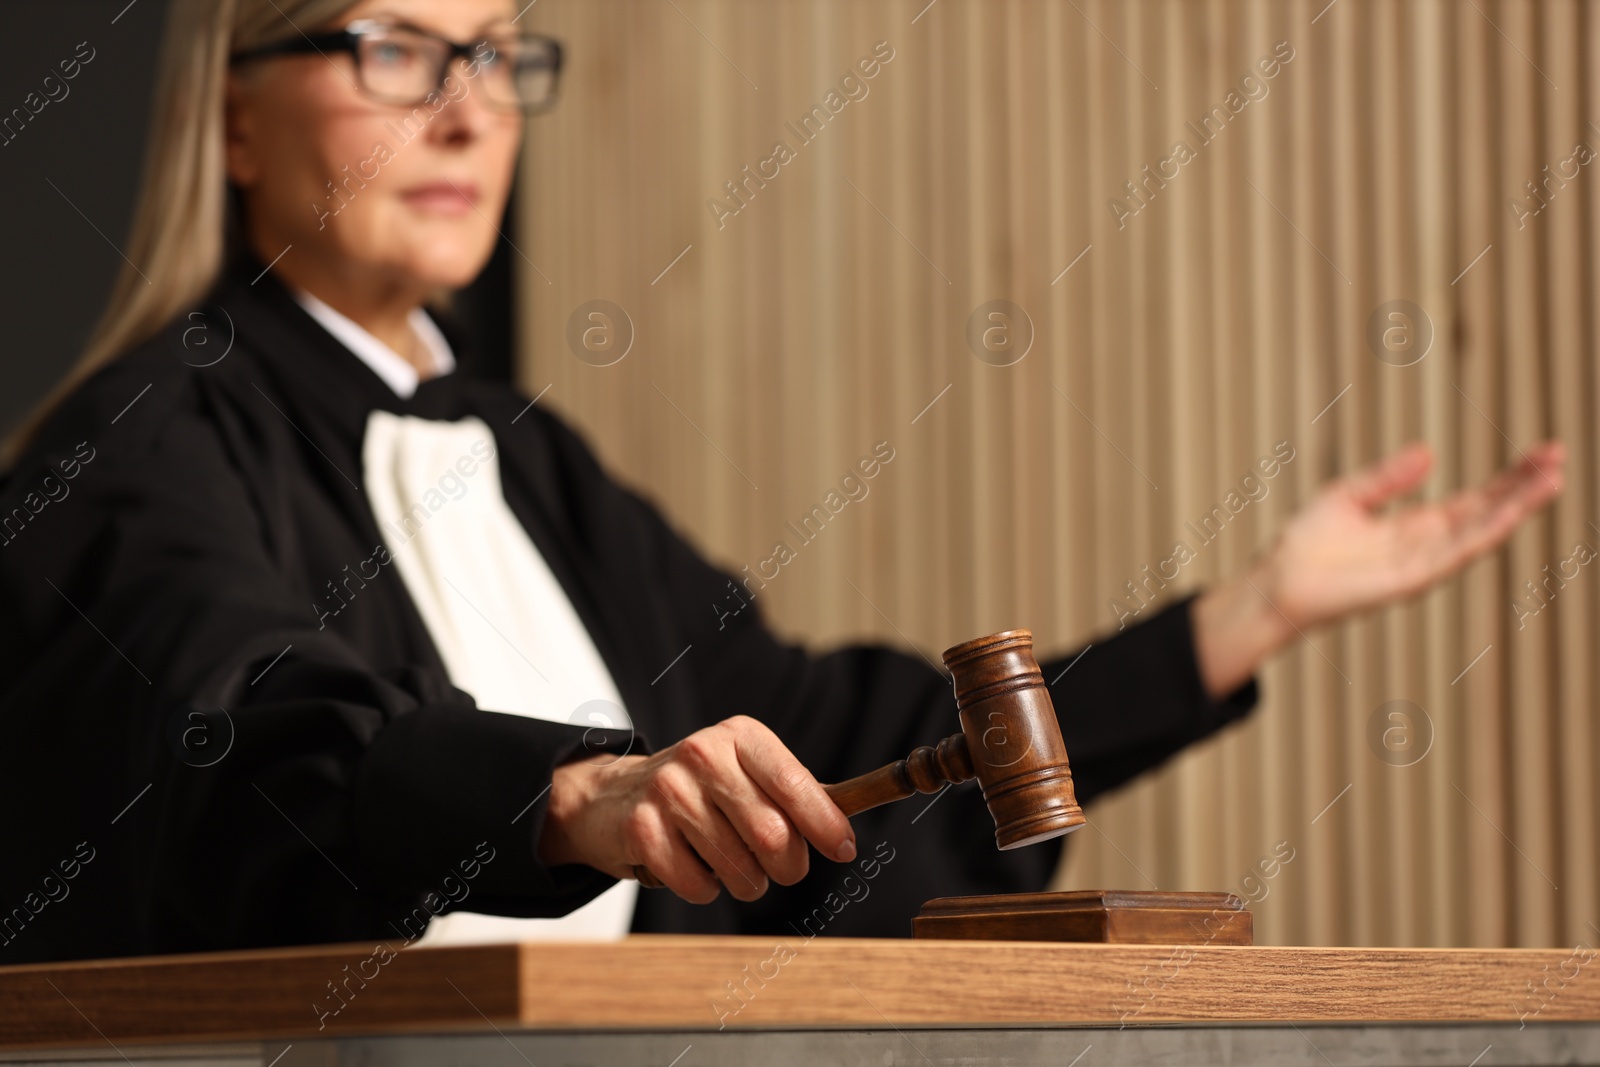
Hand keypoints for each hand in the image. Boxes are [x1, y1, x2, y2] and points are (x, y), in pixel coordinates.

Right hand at [537, 715, 856, 904]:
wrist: (612, 796)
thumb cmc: (700, 790)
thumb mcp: (747, 773)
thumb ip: (795, 796)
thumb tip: (846, 836)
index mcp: (740, 737)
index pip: (794, 784)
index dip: (825, 824)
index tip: (844, 850)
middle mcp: (703, 754)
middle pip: (772, 835)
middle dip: (787, 866)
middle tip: (780, 868)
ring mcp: (668, 790)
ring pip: (738, 868)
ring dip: (747, 882)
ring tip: (734, 866)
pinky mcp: (642, 829)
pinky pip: (698, 886)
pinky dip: (706, 889)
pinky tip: (695, 866)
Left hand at [1193, 441, 1564, 696]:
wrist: (1278, 580)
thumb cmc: (1307, 542)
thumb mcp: (1350, 495)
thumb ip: (1388, 477)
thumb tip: (1430, 453)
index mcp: (1418, 525)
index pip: (1477, 499)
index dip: (1510, 478)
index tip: (1544, 453)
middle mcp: (1428, 545)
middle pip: (1488, 513)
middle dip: (1524, 487)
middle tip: (1559, 458)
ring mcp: (1423, 564)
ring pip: (1481, 533)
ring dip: (1516, 509)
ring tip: (1551, 481)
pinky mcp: (1410, 581)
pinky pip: (1453, 556)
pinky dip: (1482, 535)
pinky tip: (1507, 515)